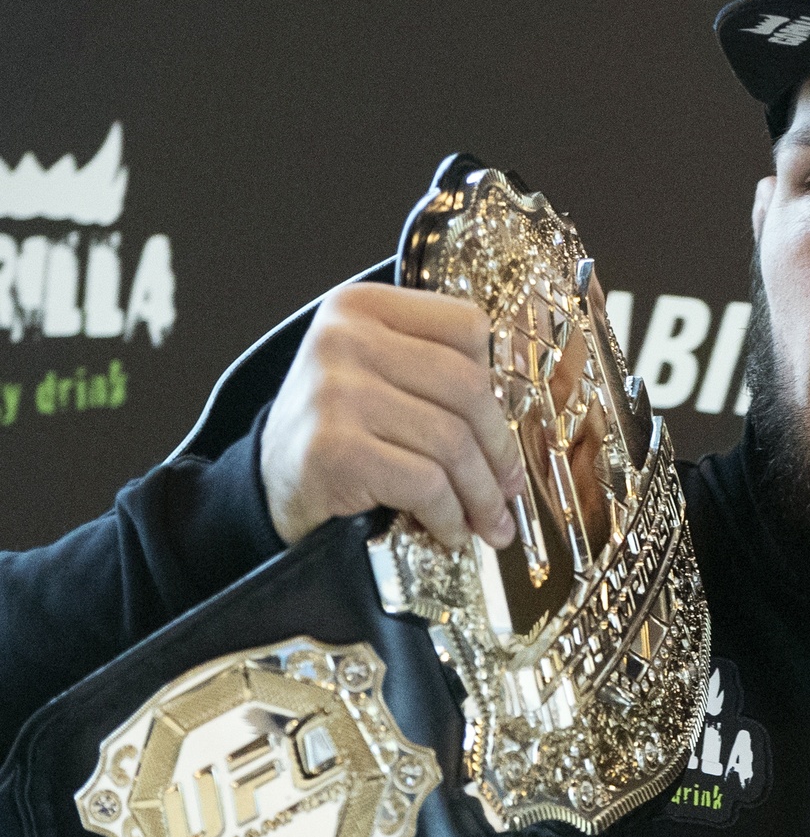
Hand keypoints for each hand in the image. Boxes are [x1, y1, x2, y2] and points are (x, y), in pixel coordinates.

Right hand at [260, 282, 525, 548]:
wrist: (266, 487)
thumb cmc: (337, 432)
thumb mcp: (378, 376)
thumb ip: (435, 369)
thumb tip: (517, 413)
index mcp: (363, 306)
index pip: (467, 326)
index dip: (496, 381)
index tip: (504, 422)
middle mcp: (344, 338)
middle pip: (467, 387)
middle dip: (500, 449)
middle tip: (510, 487)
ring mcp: (335, 392)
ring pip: (451, 441)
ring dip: (480, 493)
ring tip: (488, 519)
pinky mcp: (333, 449)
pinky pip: (424, 483)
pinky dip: (448, 515)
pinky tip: (449, 531)